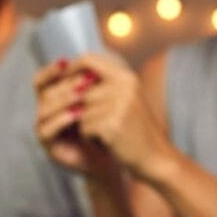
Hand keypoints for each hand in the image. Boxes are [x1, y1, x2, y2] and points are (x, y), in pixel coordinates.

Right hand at [34, 57, 116, 177]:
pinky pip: (46, 130)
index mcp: (54, 99)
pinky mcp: (48, 146)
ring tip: (84, 95)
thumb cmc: (107, 125)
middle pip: (44, 92)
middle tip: (85, 81)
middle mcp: (45, 113)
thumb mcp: (101, 100)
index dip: (51, 70)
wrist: (113, 156)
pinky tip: (78, 114)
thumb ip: (92, 81)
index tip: (67, 63)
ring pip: (44, 109)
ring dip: (64, 100)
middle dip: (65, 85)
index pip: (42, 80)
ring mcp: (45, 129)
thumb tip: (89, 57)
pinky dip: (61, 120)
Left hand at [38, 55, 175, 182]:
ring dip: (86, 126)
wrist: (154, 157)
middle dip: (78, 109)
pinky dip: (90, 138)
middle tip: (95, 123)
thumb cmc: (135, 130)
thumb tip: (65, 74)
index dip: (71, 68)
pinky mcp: (111, 124)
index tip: (61, 81)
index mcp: (126, 77)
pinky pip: (84, 128)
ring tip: (106, 133)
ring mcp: (118, 105)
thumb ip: (101, 86)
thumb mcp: (123, 100)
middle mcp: (123, 87)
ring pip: (79, 111)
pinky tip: (107, 143)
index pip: (89, 60)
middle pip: (79, 91)